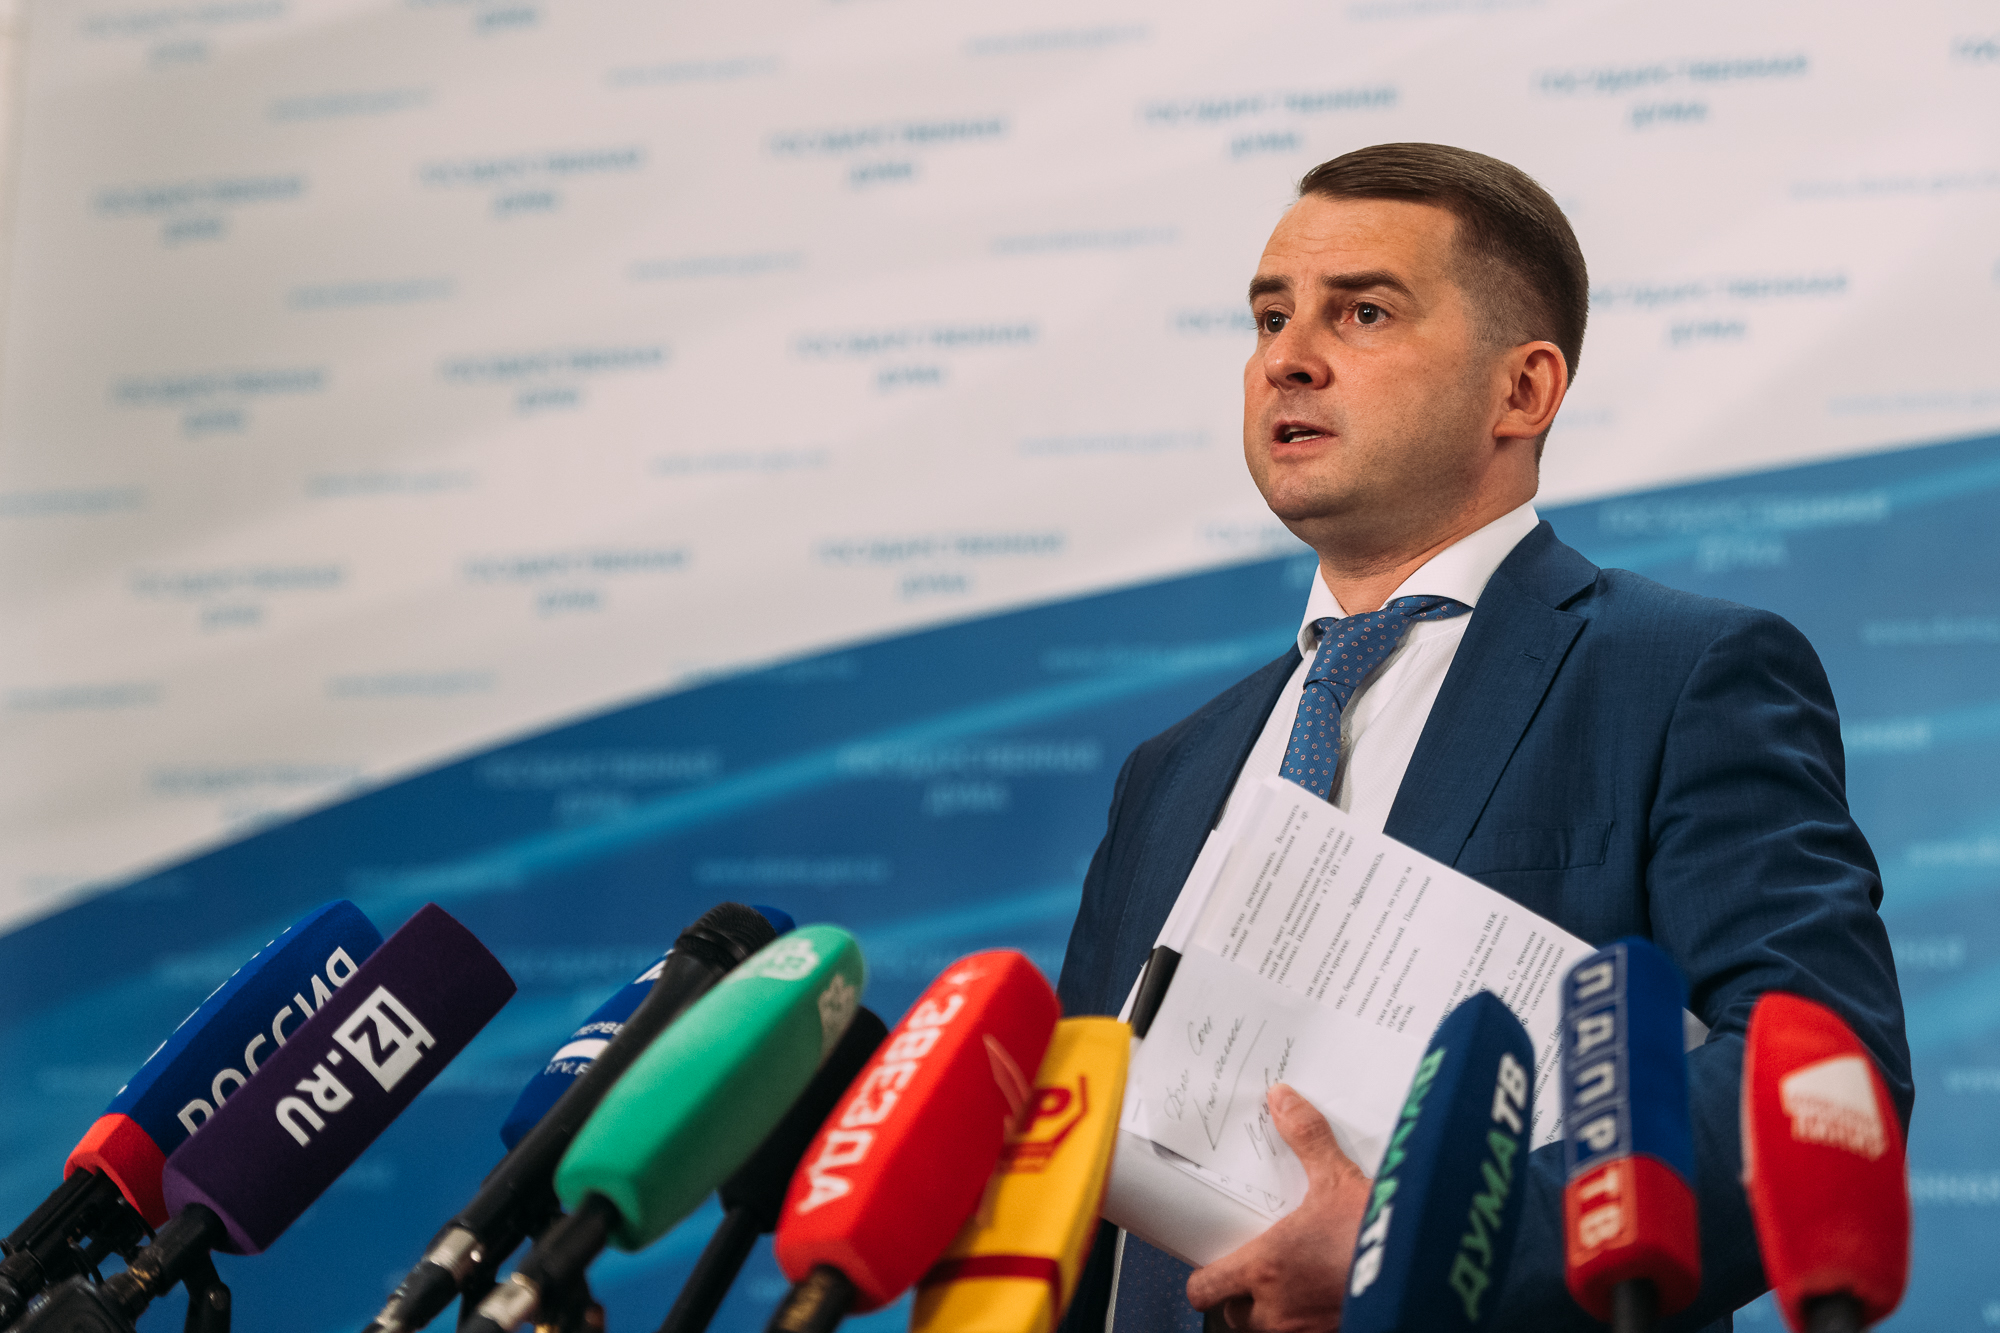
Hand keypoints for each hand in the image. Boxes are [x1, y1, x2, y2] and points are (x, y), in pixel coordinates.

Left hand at [1185, 1084, 1371, 1331]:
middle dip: (1242, 1298)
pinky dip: (1308, 1320)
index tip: (1215, 1263)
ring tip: (1291, 1285)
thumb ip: (1307, 1138)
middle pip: (1234, 1315)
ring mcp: (1306, 1331)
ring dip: (1272, 1313)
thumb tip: (1282, 1100)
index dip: (1205, 1279)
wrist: (1427, 1270)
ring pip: (1267, 1330)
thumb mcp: (1338, 1178)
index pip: (1204, 1290)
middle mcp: (1279, 1309)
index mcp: (1265, 1267)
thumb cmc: (1376, 1231)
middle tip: (1257, 1273)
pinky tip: (1325, 1296)